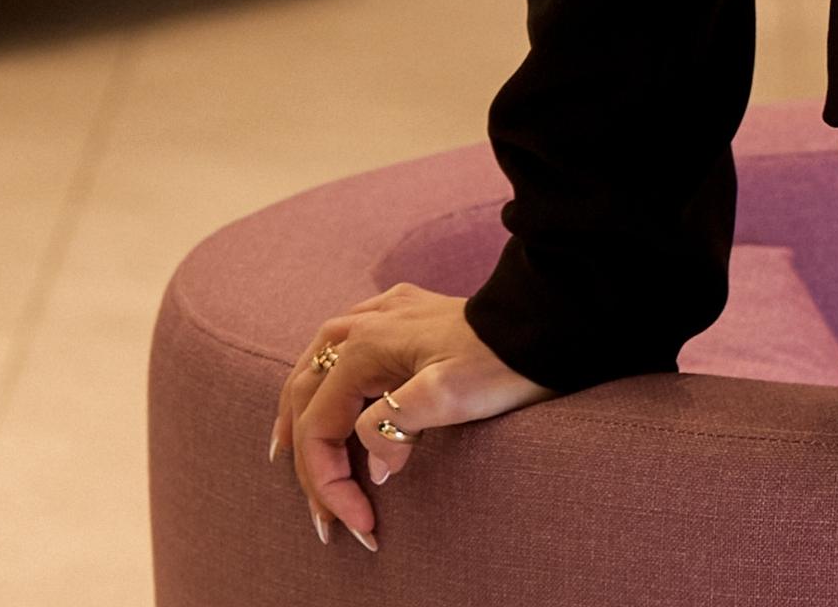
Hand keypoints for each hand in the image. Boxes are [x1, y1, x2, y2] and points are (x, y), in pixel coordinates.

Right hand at [267, 284, 550, 550]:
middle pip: (307, 402)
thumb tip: (376, 466)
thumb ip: (394, 427)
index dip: (329, 483)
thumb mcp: (448, 396)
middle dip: (310, 463)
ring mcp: (380, 315)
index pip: (320, 428)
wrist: (547, 321)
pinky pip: (339, 349)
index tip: (358, 522)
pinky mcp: (401, 316)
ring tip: (290, 454)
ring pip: (314, 370)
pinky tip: (327, 392)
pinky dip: (323, 382)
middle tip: (323, 514)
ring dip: (302, 417)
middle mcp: (360, 325)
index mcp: (362, 348)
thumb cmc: (502, 360)